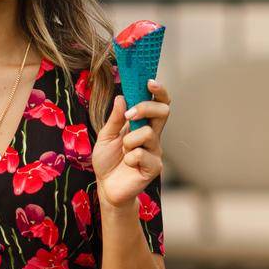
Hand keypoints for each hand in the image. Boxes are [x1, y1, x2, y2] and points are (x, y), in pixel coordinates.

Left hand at [93, 77, 169, 211]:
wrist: (106, 187)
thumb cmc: (108, 161)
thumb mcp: (105, 136)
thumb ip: (115, 118)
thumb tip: (122, 97)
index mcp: (143, 124)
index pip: (158, 103)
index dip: (158, 91)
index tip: (149, 82)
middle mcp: (153, 136)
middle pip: (163, 111)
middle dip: (145, 108)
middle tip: (129, 116)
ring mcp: (155, 151)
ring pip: (147, 133)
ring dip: (129, 141)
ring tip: (123, 152)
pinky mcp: (154, 167)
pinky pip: (141, 154)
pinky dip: (129, 158)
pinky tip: (127, 165)